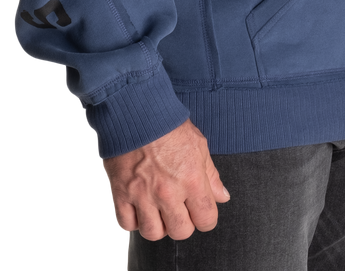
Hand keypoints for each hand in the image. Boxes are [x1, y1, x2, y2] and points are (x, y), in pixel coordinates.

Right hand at [101, 119, 229, 239]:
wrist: (136, 111)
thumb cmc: (169, 125)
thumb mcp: (198, 144)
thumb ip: (211, 174)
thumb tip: (222, 197)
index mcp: (192, 179)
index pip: (206, 220)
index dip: (205, 218)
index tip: (200, 210)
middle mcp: (168, 192)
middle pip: (181, 232)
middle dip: (183, 223)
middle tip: (178, 209)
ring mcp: (143, 195)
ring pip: (153, 233)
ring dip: (157, 225)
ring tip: (158, 209)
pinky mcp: (121, 193)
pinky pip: (128, 224)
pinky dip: (134, 220)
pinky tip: (139, 206)